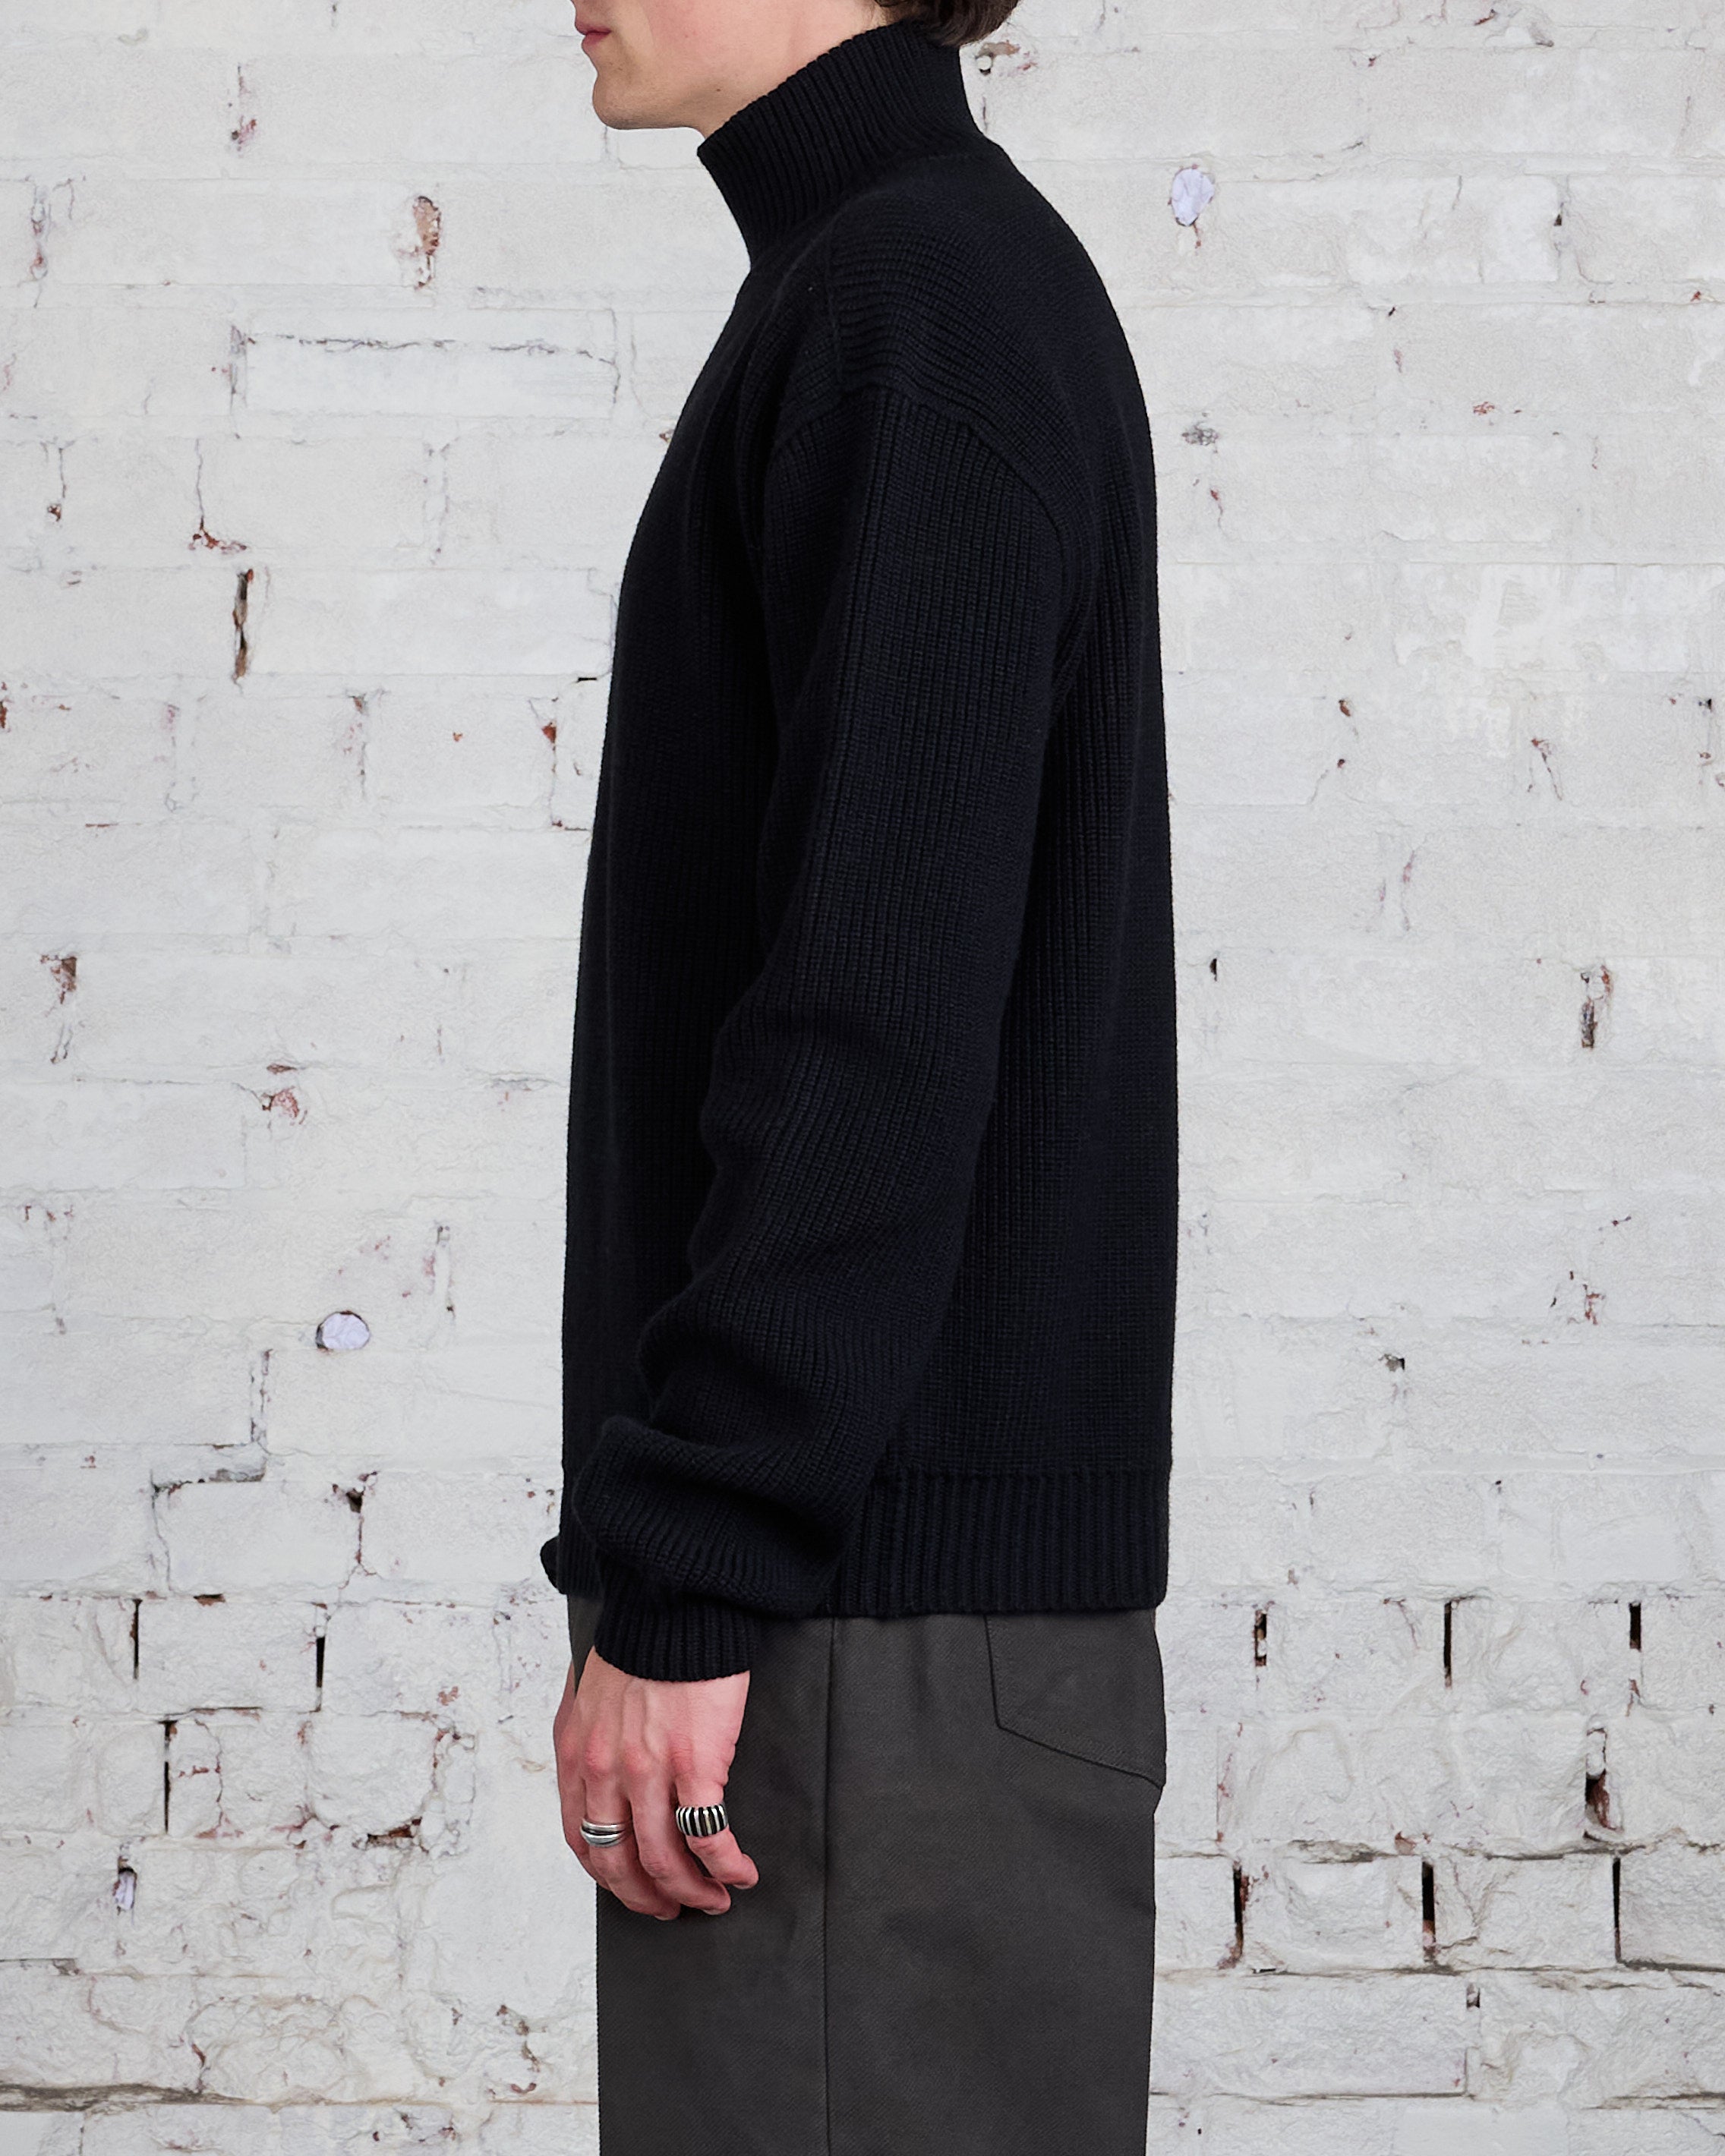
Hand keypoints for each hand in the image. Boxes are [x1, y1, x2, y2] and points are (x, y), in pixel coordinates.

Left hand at [554, 1646, 759, 1918]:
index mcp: (576, 1754)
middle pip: (620, 1863)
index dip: (609, 1875)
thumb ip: (586, 1731)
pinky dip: (725, 1865)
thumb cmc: (639, 1641)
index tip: (631, 1888)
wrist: (673, 1605)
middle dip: (648, 1897)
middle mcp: (604, 1771)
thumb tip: (592, 1758)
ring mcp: (649, 1772)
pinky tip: (740, 1872)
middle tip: (673, 1909)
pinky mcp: (695, 1765)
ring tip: (714, 1900)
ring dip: (692, 1892)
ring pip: (664, 1860)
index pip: (582, 1838)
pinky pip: (707, 1836)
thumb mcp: (587, 1691)